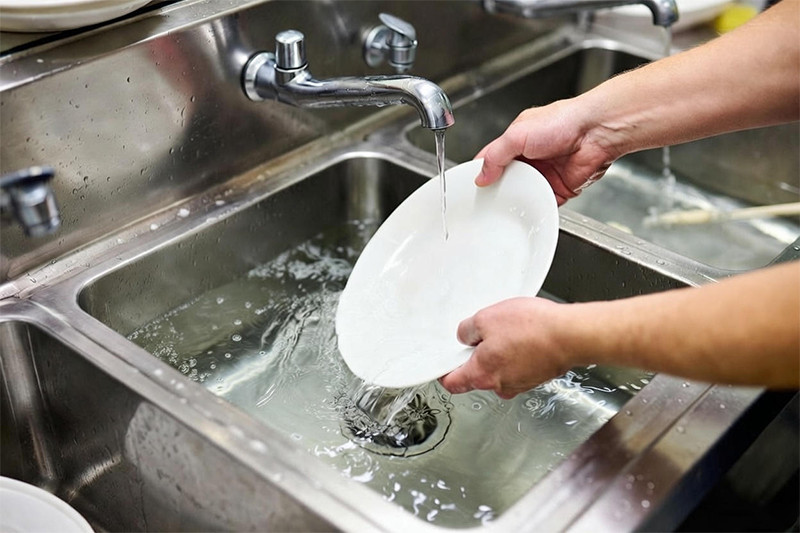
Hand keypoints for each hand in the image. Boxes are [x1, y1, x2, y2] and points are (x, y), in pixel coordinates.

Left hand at [439, 297, 572, 398]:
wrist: (571, 335)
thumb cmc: (532, 329)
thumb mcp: (487, 318)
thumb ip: (468, 330)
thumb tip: (464, 335)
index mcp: (482, 375)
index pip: (453, 383)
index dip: (445, 372)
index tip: (444, 363)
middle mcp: (500, 386)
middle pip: (477, 375)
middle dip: (477, 355)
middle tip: (483, 333)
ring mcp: (520, 383)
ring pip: (500, 370)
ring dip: (500, 353)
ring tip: (510, 331)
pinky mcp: (536, 376)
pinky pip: (518, 366)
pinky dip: (518, 354)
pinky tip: (525, 336)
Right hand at [474, 100, 619, 204]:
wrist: (596, 133)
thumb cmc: (564, 121)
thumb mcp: (517, 134)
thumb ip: (496, 155)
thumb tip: (481, 175)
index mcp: (517, 140)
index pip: (492, 158)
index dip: (480, 171)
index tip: (471, 185)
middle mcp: (530, 157)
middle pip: (506, 179)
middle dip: (497, 189)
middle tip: (486, 200)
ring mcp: (545, 174)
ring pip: (523, 193)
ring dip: (516, 200)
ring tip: (506, 206)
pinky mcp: (559, 188)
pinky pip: (542, 203)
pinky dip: (536, 208)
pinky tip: (528, 210)